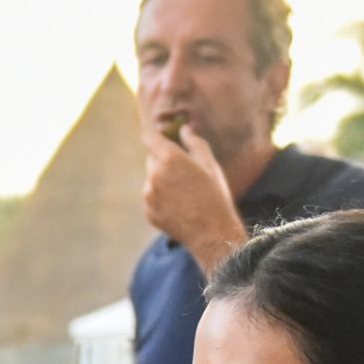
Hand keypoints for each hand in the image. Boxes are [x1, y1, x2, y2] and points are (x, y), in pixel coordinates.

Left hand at [142, 121, 245, 271]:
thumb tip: (183, 129)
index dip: (155, 136)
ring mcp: (149, 194)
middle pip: (152, 158)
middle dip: (164, 160)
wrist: (212, 233)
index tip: (162, 137)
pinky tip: (181, 207)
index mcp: (169, 158)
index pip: (150, 138)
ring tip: (186, 194)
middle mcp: (154, 174)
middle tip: (185, 172)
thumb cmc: (215, 195)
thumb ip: (194, 141)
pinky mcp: (148, 211)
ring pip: (151, 179)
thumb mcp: (210, 163)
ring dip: (162, 180)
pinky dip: (161, 198)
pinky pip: (152, 198)